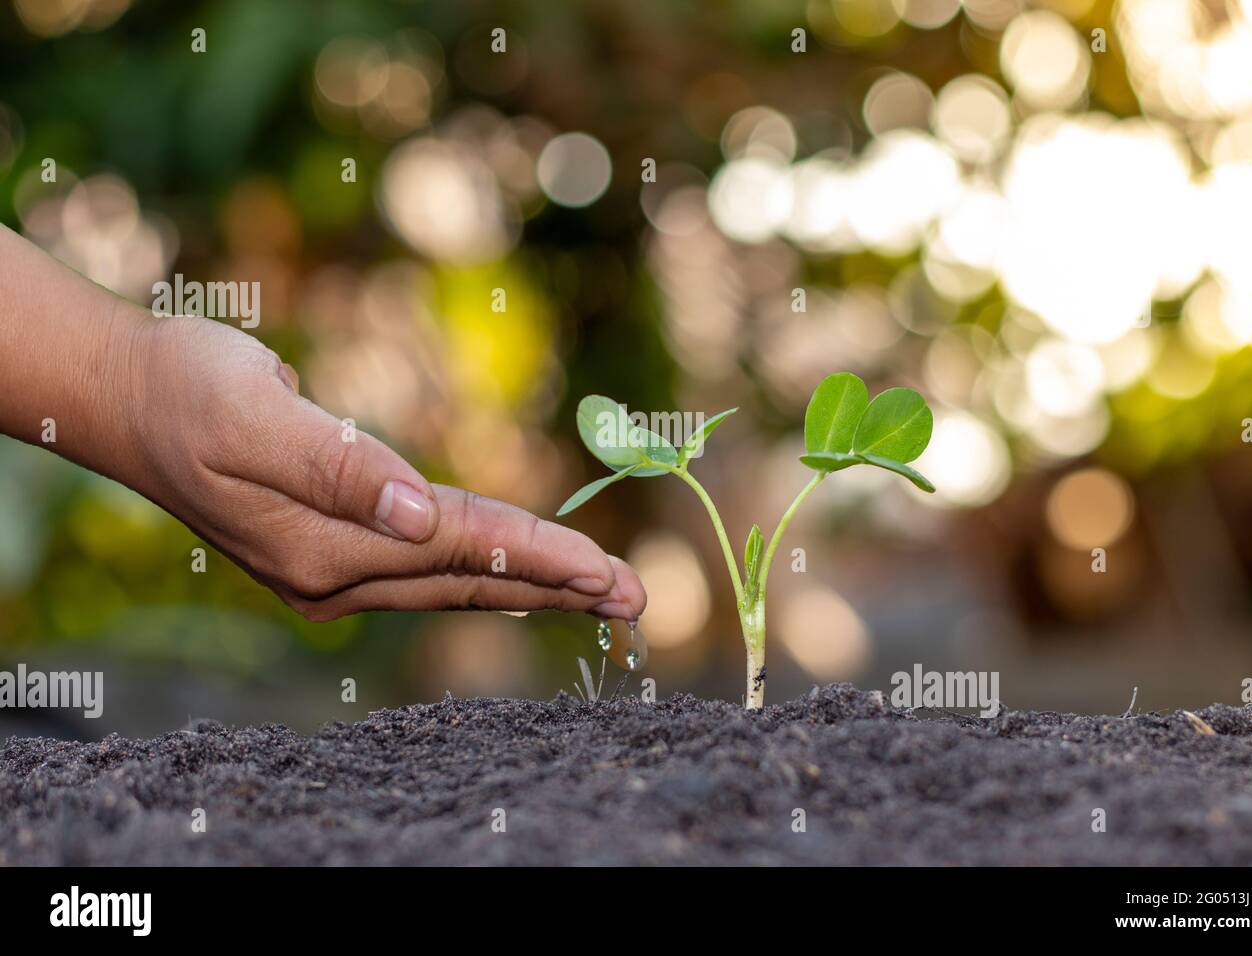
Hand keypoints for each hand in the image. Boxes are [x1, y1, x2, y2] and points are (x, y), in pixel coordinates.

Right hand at [113, 315, 645, 622]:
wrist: (133, 401)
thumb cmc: (192, 390)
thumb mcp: (256, 416)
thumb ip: (340, 470)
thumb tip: (414, 516)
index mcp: (321, 547)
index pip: (454, 550)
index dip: (534, 556)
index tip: (605, 569)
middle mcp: (333, 576)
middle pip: (468, 582)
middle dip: (556, 587)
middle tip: (637, 602)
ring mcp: (331, 576)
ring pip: (454, 585)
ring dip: (531, 587)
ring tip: (601, 594)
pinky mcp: (332, 559)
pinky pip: (428, 574)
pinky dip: (484, 574)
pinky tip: (521, 580)